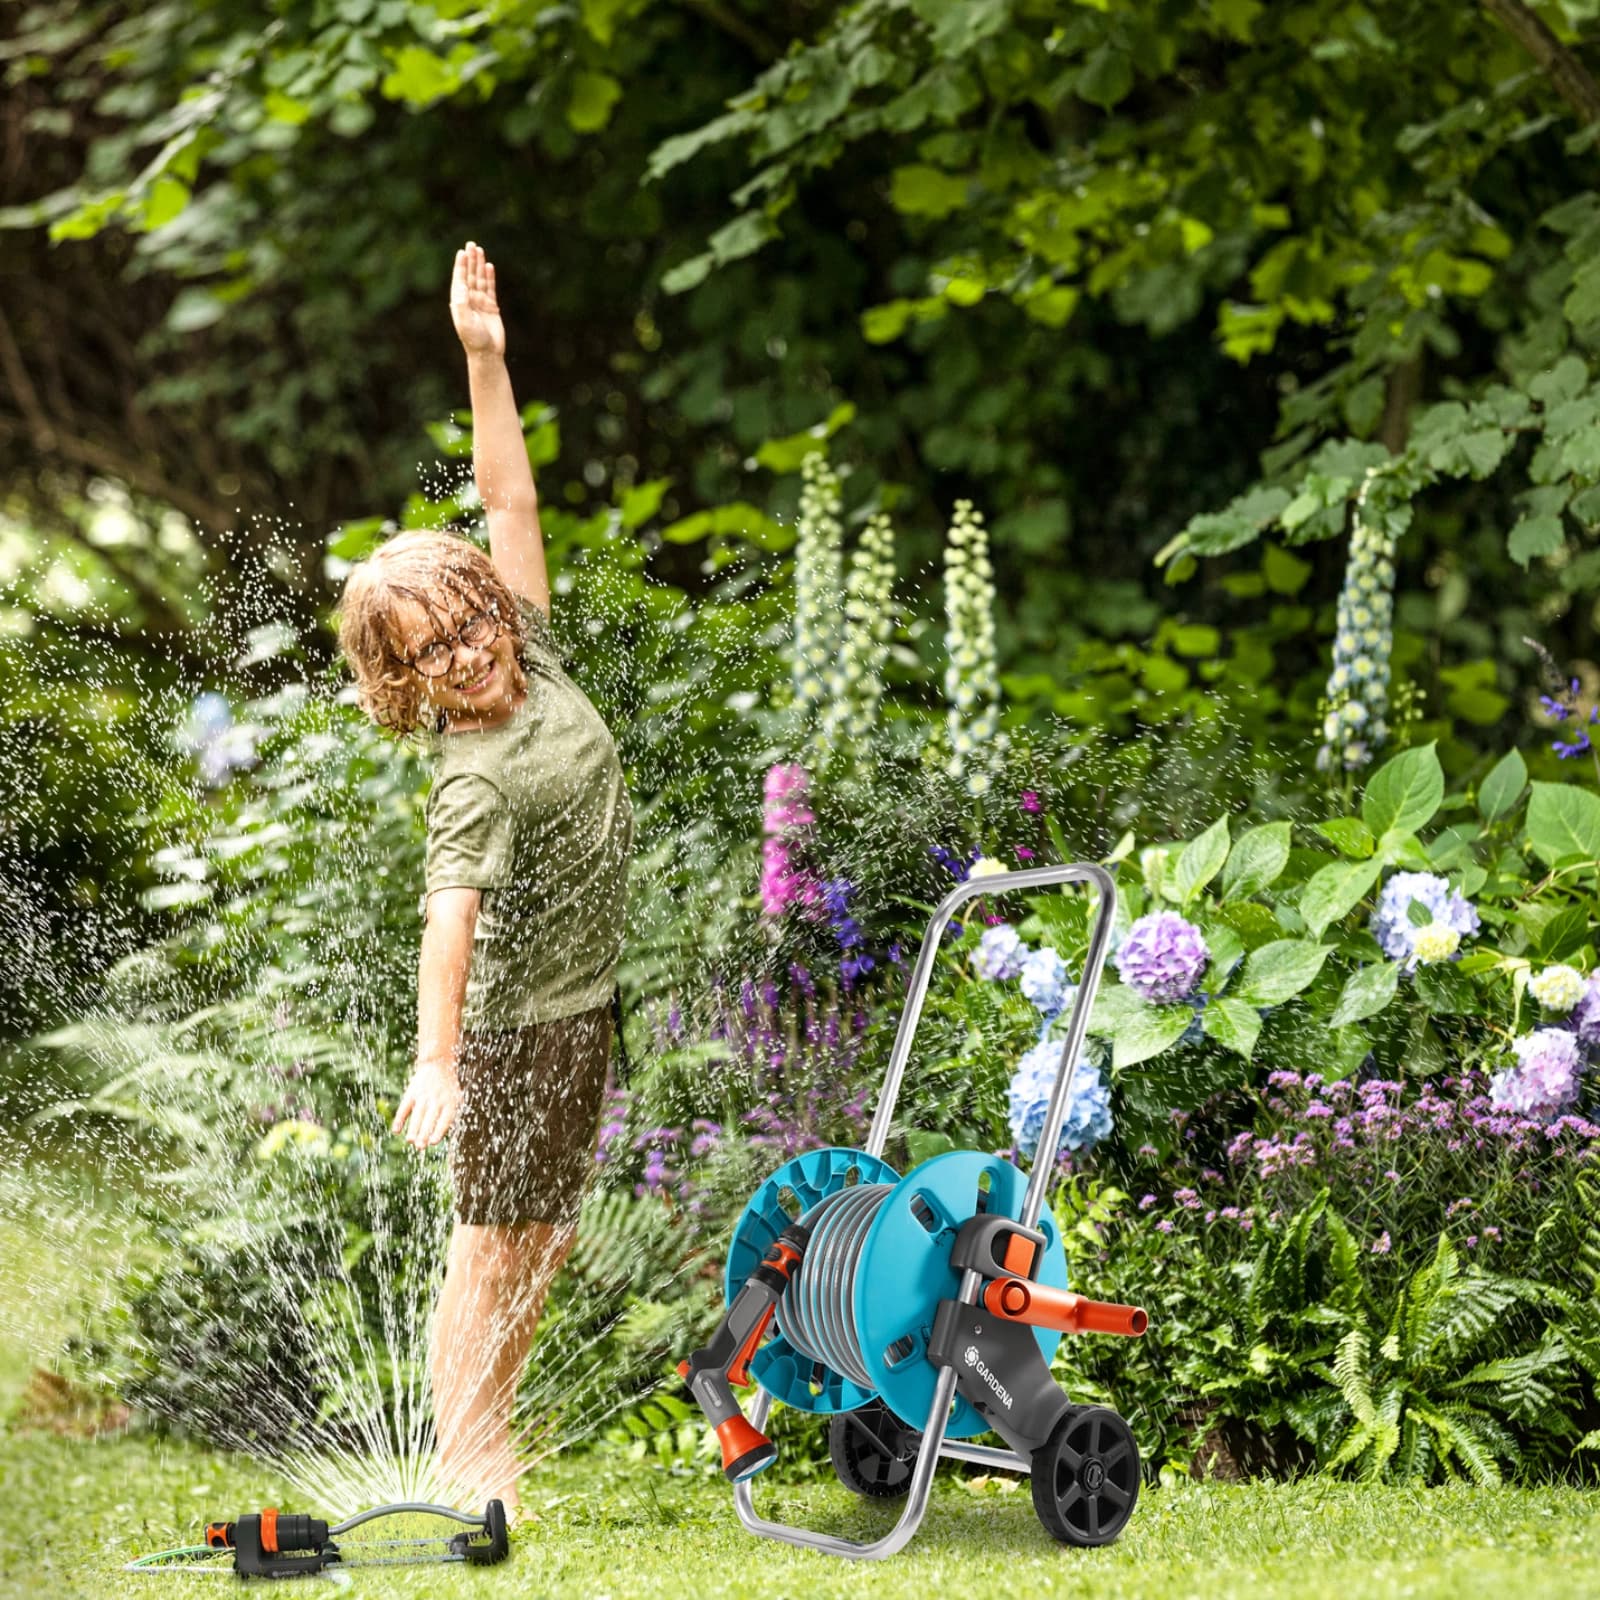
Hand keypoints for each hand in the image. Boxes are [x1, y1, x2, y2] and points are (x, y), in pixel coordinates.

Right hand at [391, 1058, 462, 1148]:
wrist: (438, 1064)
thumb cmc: (448, 1088)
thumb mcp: (455, 1099)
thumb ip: (447, 1117)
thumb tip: (434, 1139)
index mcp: (450, 1102)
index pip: (445, 1119)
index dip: (439, 1130)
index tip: (433, 1142)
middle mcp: (437, 1099)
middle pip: (430, 1118)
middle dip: (424, 1133)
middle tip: (420, 1147)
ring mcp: (423, 1095)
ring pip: (417, 1114)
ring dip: (413, 1128)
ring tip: (410, 1141)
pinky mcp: (412, 1092)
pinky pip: (405, 1107)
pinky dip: (400, 1119)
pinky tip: (396, 1130)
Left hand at [450, 240, 505, 356]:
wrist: (487, 352)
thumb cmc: (473, 338)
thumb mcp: (464, 321)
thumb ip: (461, 303)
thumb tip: (461, 285)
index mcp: (459, 301)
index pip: (459, 279)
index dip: (460, 265)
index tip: (462, 252)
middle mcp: (468, 299)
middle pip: (469, 275)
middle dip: (470, 260)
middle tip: (471, 244)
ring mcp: (479, 302)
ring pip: (479, 279)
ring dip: (479, 265)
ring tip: (480, 250)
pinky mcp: (491, 306)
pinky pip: (490, 288)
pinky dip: (489, 277)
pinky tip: (489, 267)